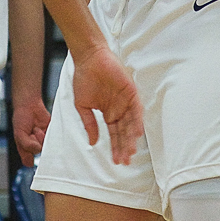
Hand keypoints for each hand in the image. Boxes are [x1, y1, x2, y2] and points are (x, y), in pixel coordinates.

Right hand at [12, 97, 50, 166]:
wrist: (30, 106)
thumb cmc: (22, 119)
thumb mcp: (19, 133)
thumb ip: (26, 144)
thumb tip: (38, 150)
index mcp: (25, 149)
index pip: (28, 162)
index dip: (30, 158)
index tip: (29, 150)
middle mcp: (35, 147)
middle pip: (38, 154)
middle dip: (35, 143)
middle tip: (31, 134)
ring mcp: (44, 141)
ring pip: (46, 146)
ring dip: (41, 137)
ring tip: (36, 129)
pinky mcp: (52, 135)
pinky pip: (53, 139)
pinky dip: (48, 133)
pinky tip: (42, 127)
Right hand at [72, 45, 143, 165]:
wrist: (89, 59)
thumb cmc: (84, 78)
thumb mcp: (82, 106)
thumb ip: (89, 124)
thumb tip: (92, 143)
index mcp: (108, 113)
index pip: (114, 135)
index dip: (116, 148)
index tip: (116, 161)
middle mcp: (119, 109)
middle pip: (124, 132)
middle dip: (125, 147)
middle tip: (125, 160)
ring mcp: (126, 101)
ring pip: (131, 123)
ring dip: (131, 137)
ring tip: (131, 151)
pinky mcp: (131, 91)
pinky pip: (136, 108)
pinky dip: (137, 120)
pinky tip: (136, 133)